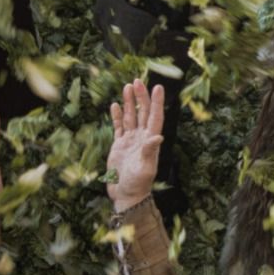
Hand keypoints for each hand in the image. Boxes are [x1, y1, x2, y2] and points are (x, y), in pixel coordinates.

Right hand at [107, 79, 164, 212]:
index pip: (155, 117)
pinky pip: (119, 127)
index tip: (158, 87)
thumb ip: (149, 151)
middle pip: (143, 113)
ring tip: (127, 87)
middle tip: (137, 80)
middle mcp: (142, 137)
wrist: (125, 193)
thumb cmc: (138, 183)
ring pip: (131, 117)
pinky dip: (118, 116)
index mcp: (151, 141)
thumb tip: (158, 137)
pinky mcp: (119, 145)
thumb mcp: (145, 167)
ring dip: (129, 102)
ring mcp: (130, 140)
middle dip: (141, 97)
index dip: (156, 102)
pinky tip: (116, 105)